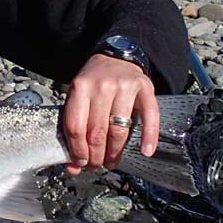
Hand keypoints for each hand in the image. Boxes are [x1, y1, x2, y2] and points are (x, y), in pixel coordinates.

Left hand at [62, 54, 158, 174]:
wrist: (116, 56)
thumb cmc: (94, 82)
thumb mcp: (77, 97)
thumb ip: (73, 127)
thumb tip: (73, 165)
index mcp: (80, 88)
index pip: (75, 126)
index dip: (77, 150)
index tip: (79, 163)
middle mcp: (102, 86)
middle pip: (97, 131)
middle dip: (95, 155)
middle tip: (95, 166)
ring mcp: (125, 86)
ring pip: (119, 129)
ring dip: (114, 152)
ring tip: (111, 162)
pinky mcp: (145, 89)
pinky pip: (149, 117)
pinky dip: (148, 137)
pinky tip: (146, 151)